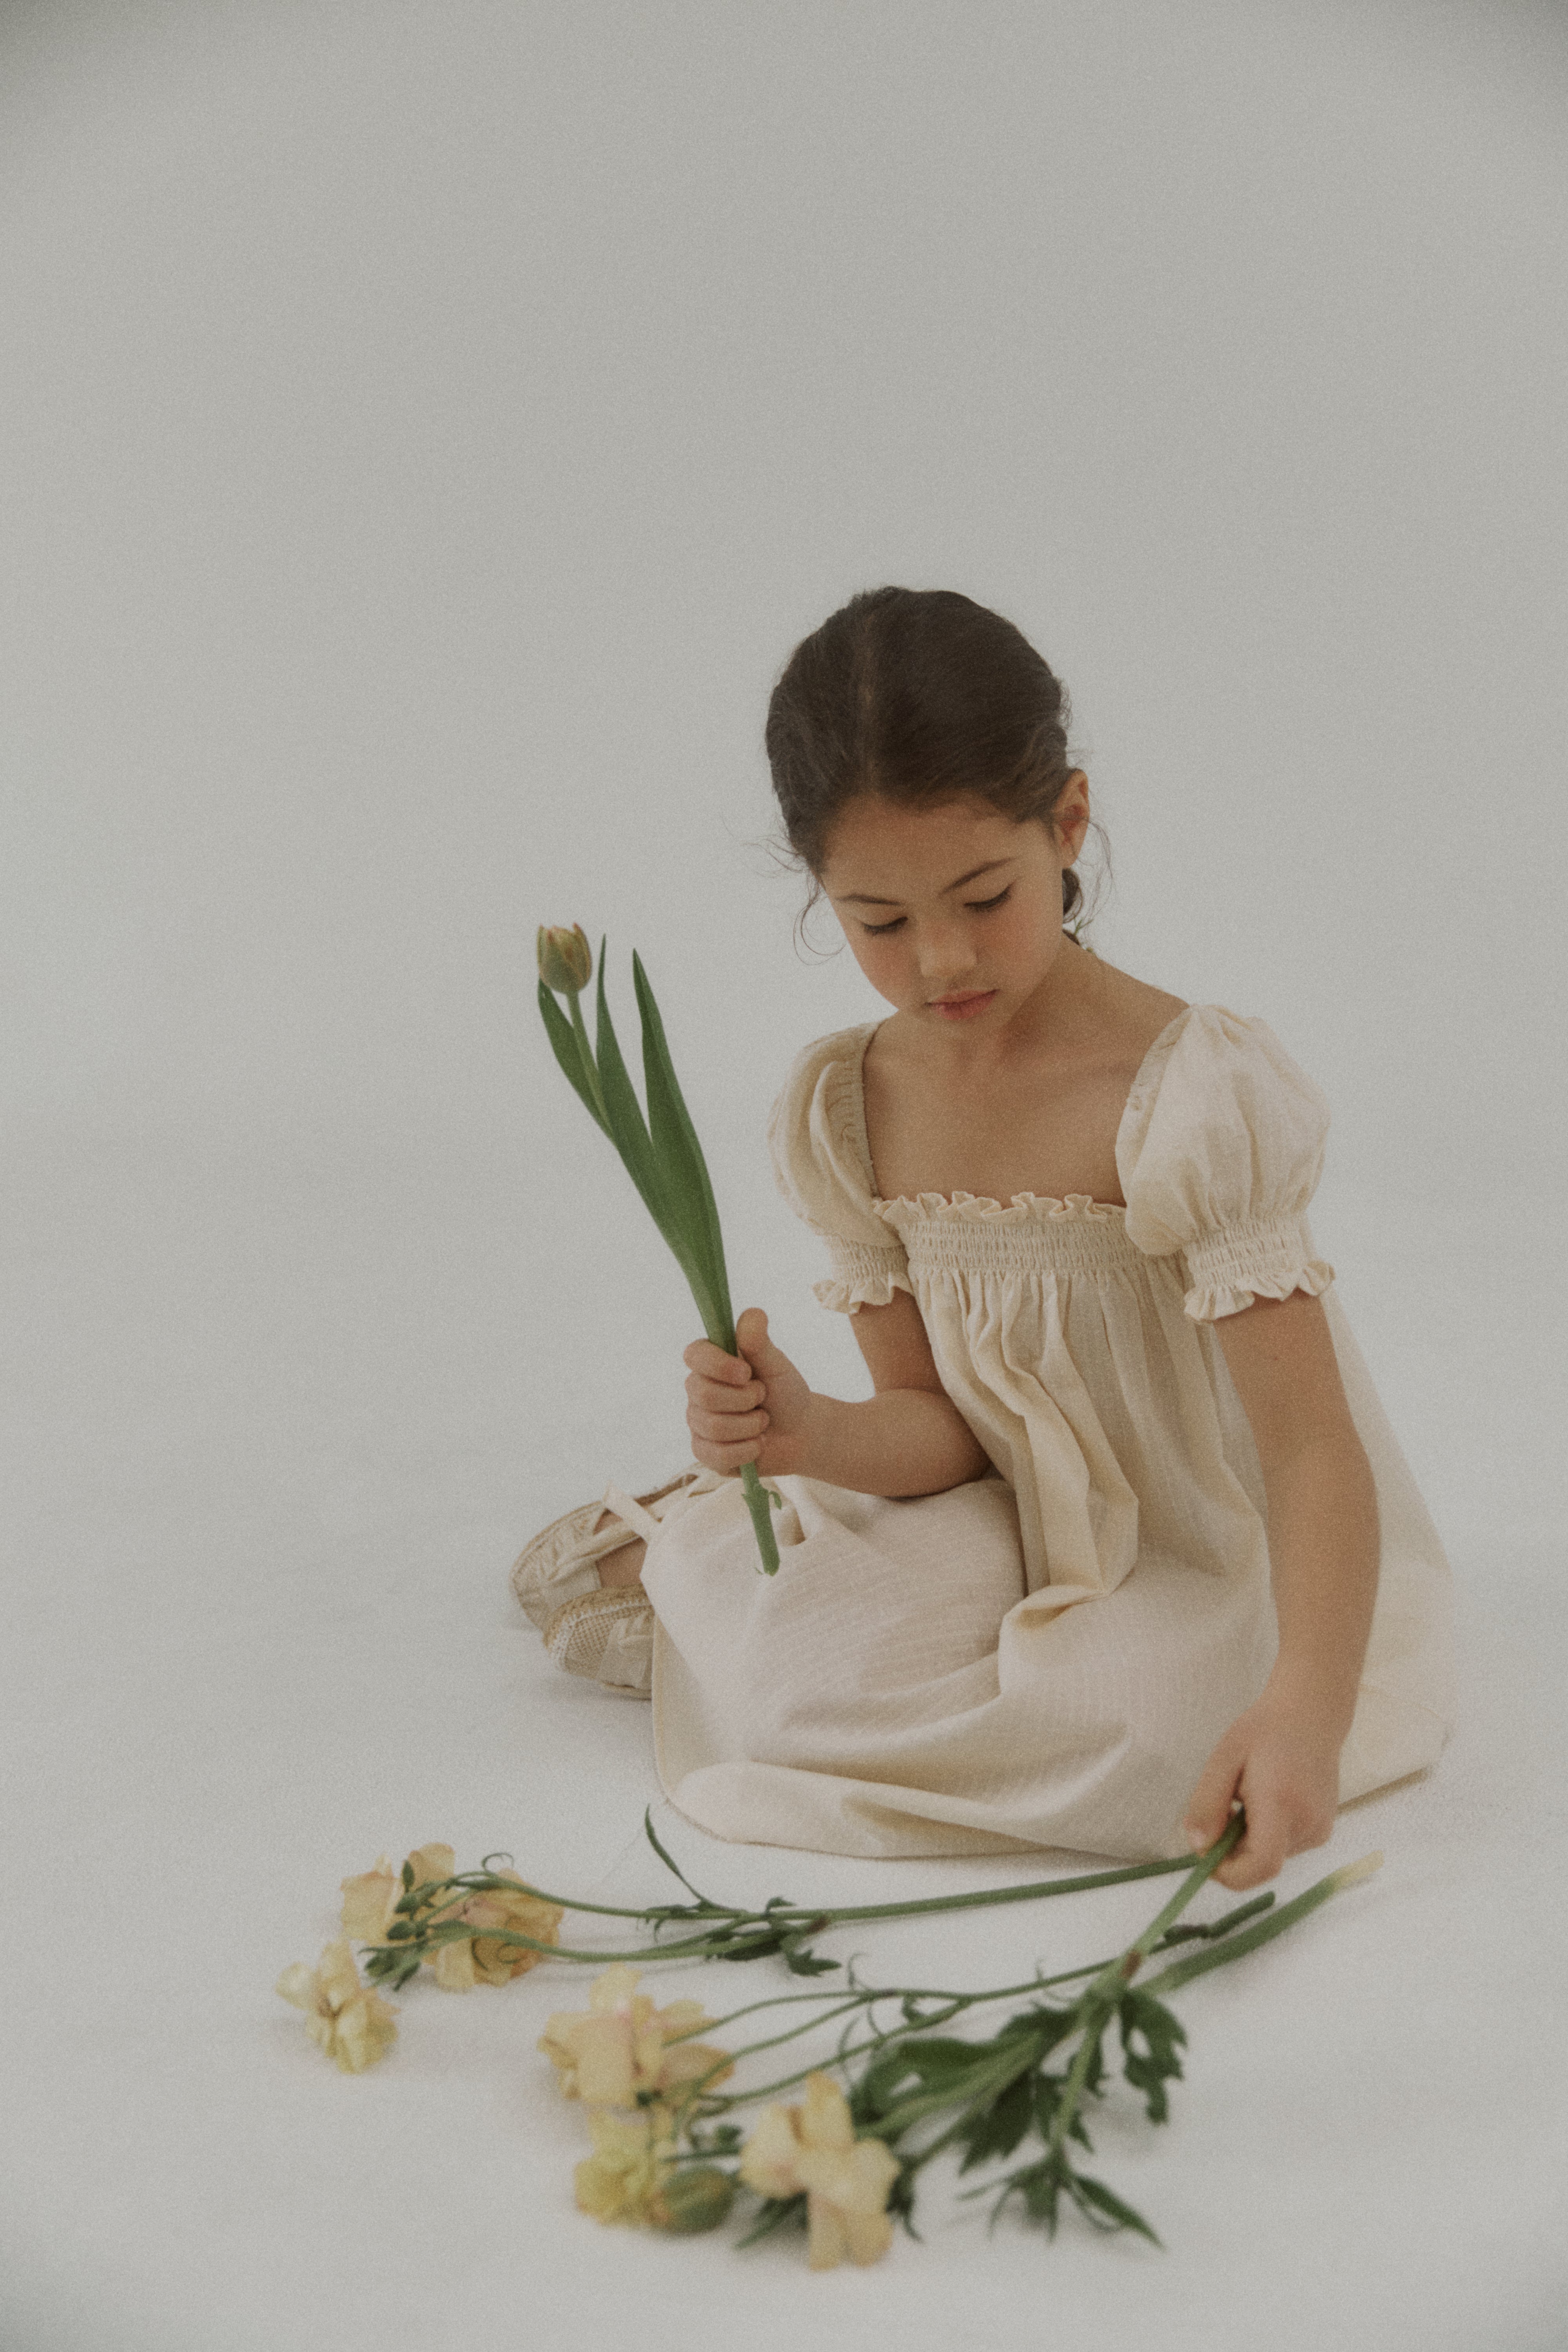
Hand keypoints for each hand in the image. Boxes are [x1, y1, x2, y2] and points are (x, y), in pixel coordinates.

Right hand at [683, 1307, 814, 1480]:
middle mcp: (697, 1390)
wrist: (798, 1433)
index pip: (693, 1355)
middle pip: (704, 1395)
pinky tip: (757, 1444)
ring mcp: (698, 1422)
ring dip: (751, 1426)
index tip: (746, 1372)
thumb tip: (752, 1314)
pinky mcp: (704, 1452)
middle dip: (745, 1399)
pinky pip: (717, 1455)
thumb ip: (759, 1341)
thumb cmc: (784, 1393)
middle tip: (762, 1397)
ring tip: (762, 1421)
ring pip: (714, 1427)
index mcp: (710, 1362)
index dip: (718, 1365)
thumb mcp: (776, 1364)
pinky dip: (747, 1450)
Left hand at [1182, 1691, 1341, 1890]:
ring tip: (1247, 1797)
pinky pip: (1285, 1846)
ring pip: (1272, 1857)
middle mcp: (1308, 1824)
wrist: (1310, 1715)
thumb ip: (1207, 1804)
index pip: (1261, 1866)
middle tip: (1223, 1809)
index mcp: (1282, 1805)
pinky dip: (1266, 1835)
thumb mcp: (1223, 1760)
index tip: (1205, 1851)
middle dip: (1232, 1851)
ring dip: (1249, 1841)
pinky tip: (1266, 1801)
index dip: (1228, 1872)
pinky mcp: (1323, 1830)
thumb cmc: (1263, 1732)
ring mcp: (1320, 1830)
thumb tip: (1198, 1846)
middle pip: (1261, 1864)